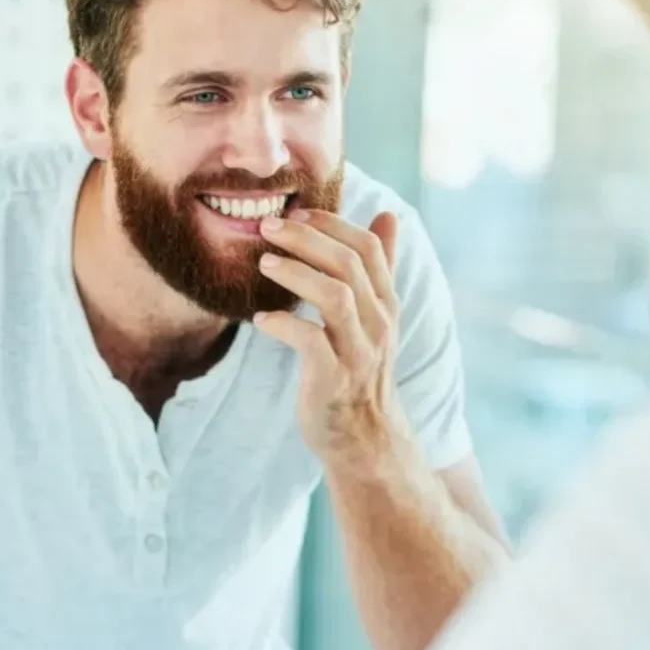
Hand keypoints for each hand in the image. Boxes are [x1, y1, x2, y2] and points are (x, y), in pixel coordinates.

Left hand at [255, 209, 409, 469]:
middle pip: (348, 264)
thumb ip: (380, 266)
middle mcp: (378, 323)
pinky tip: (261, 319)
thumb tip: (388, 214)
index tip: (296, 212)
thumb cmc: (360, 367)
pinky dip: (283, 324)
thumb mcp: (376, 315)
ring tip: (263, 262)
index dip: (332, 223)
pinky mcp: (334, 379)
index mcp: (386, 303)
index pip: (368, 247)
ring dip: (296, 274)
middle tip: (268, 226)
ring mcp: (359, 351)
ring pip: (335, 296)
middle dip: (306, 238)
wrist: (364, 437)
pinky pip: (310, 341)